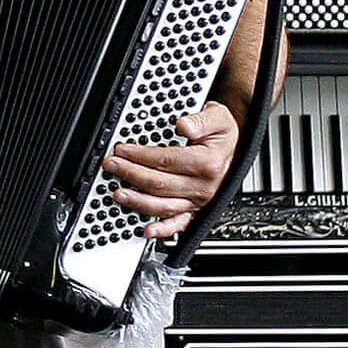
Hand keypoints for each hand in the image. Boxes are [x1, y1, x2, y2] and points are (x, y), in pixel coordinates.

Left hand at [103, 103, 237, 238]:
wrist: (236, 148)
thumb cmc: (223, 133)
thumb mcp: (217, 118)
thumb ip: (200, 121)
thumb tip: (183, 125)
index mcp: (207, 164)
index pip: (165, 161)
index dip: (140, 155)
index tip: (122, 149)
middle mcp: (204, 186)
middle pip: (160, 184)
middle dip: (131, 174)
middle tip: (112, 166)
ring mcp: (199, 201)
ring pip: (165, 206)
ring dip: (139, 202)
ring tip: (118, 194)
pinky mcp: (196, 209)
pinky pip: (180, 224)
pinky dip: (163, 230)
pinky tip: (147, 230)